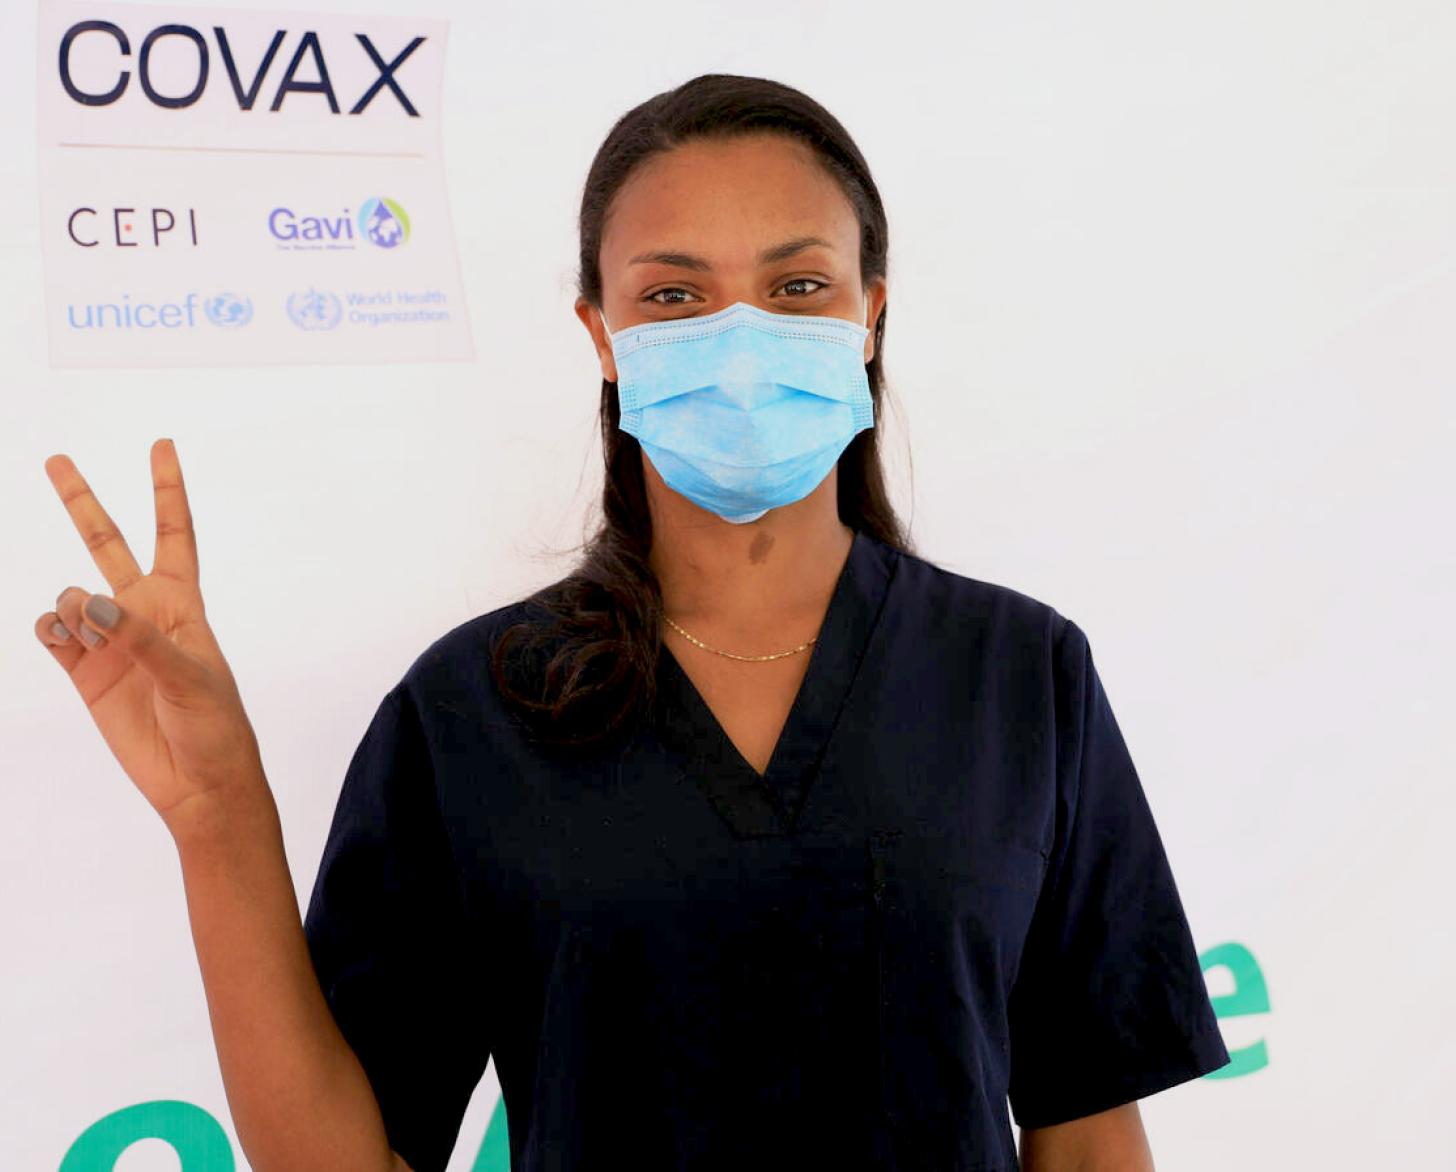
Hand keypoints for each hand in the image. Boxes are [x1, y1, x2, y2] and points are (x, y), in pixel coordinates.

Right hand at [34, 438, 267, 835]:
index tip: (162, 445)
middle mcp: (142, 614)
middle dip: (83, 502)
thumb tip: (92, 605)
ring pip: (72, 596)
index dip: (167, 489)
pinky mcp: (85, 673)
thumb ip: (141, 639)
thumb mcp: (191, 677)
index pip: (174, 533)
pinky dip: (51, 629)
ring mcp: (110, 642)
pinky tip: (64, 638)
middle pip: (107, 544)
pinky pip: (53, 635)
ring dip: (72, 605)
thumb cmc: (214, 725)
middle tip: (54, 459)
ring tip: (93, 633)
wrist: (198, 783)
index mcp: (182, 605)